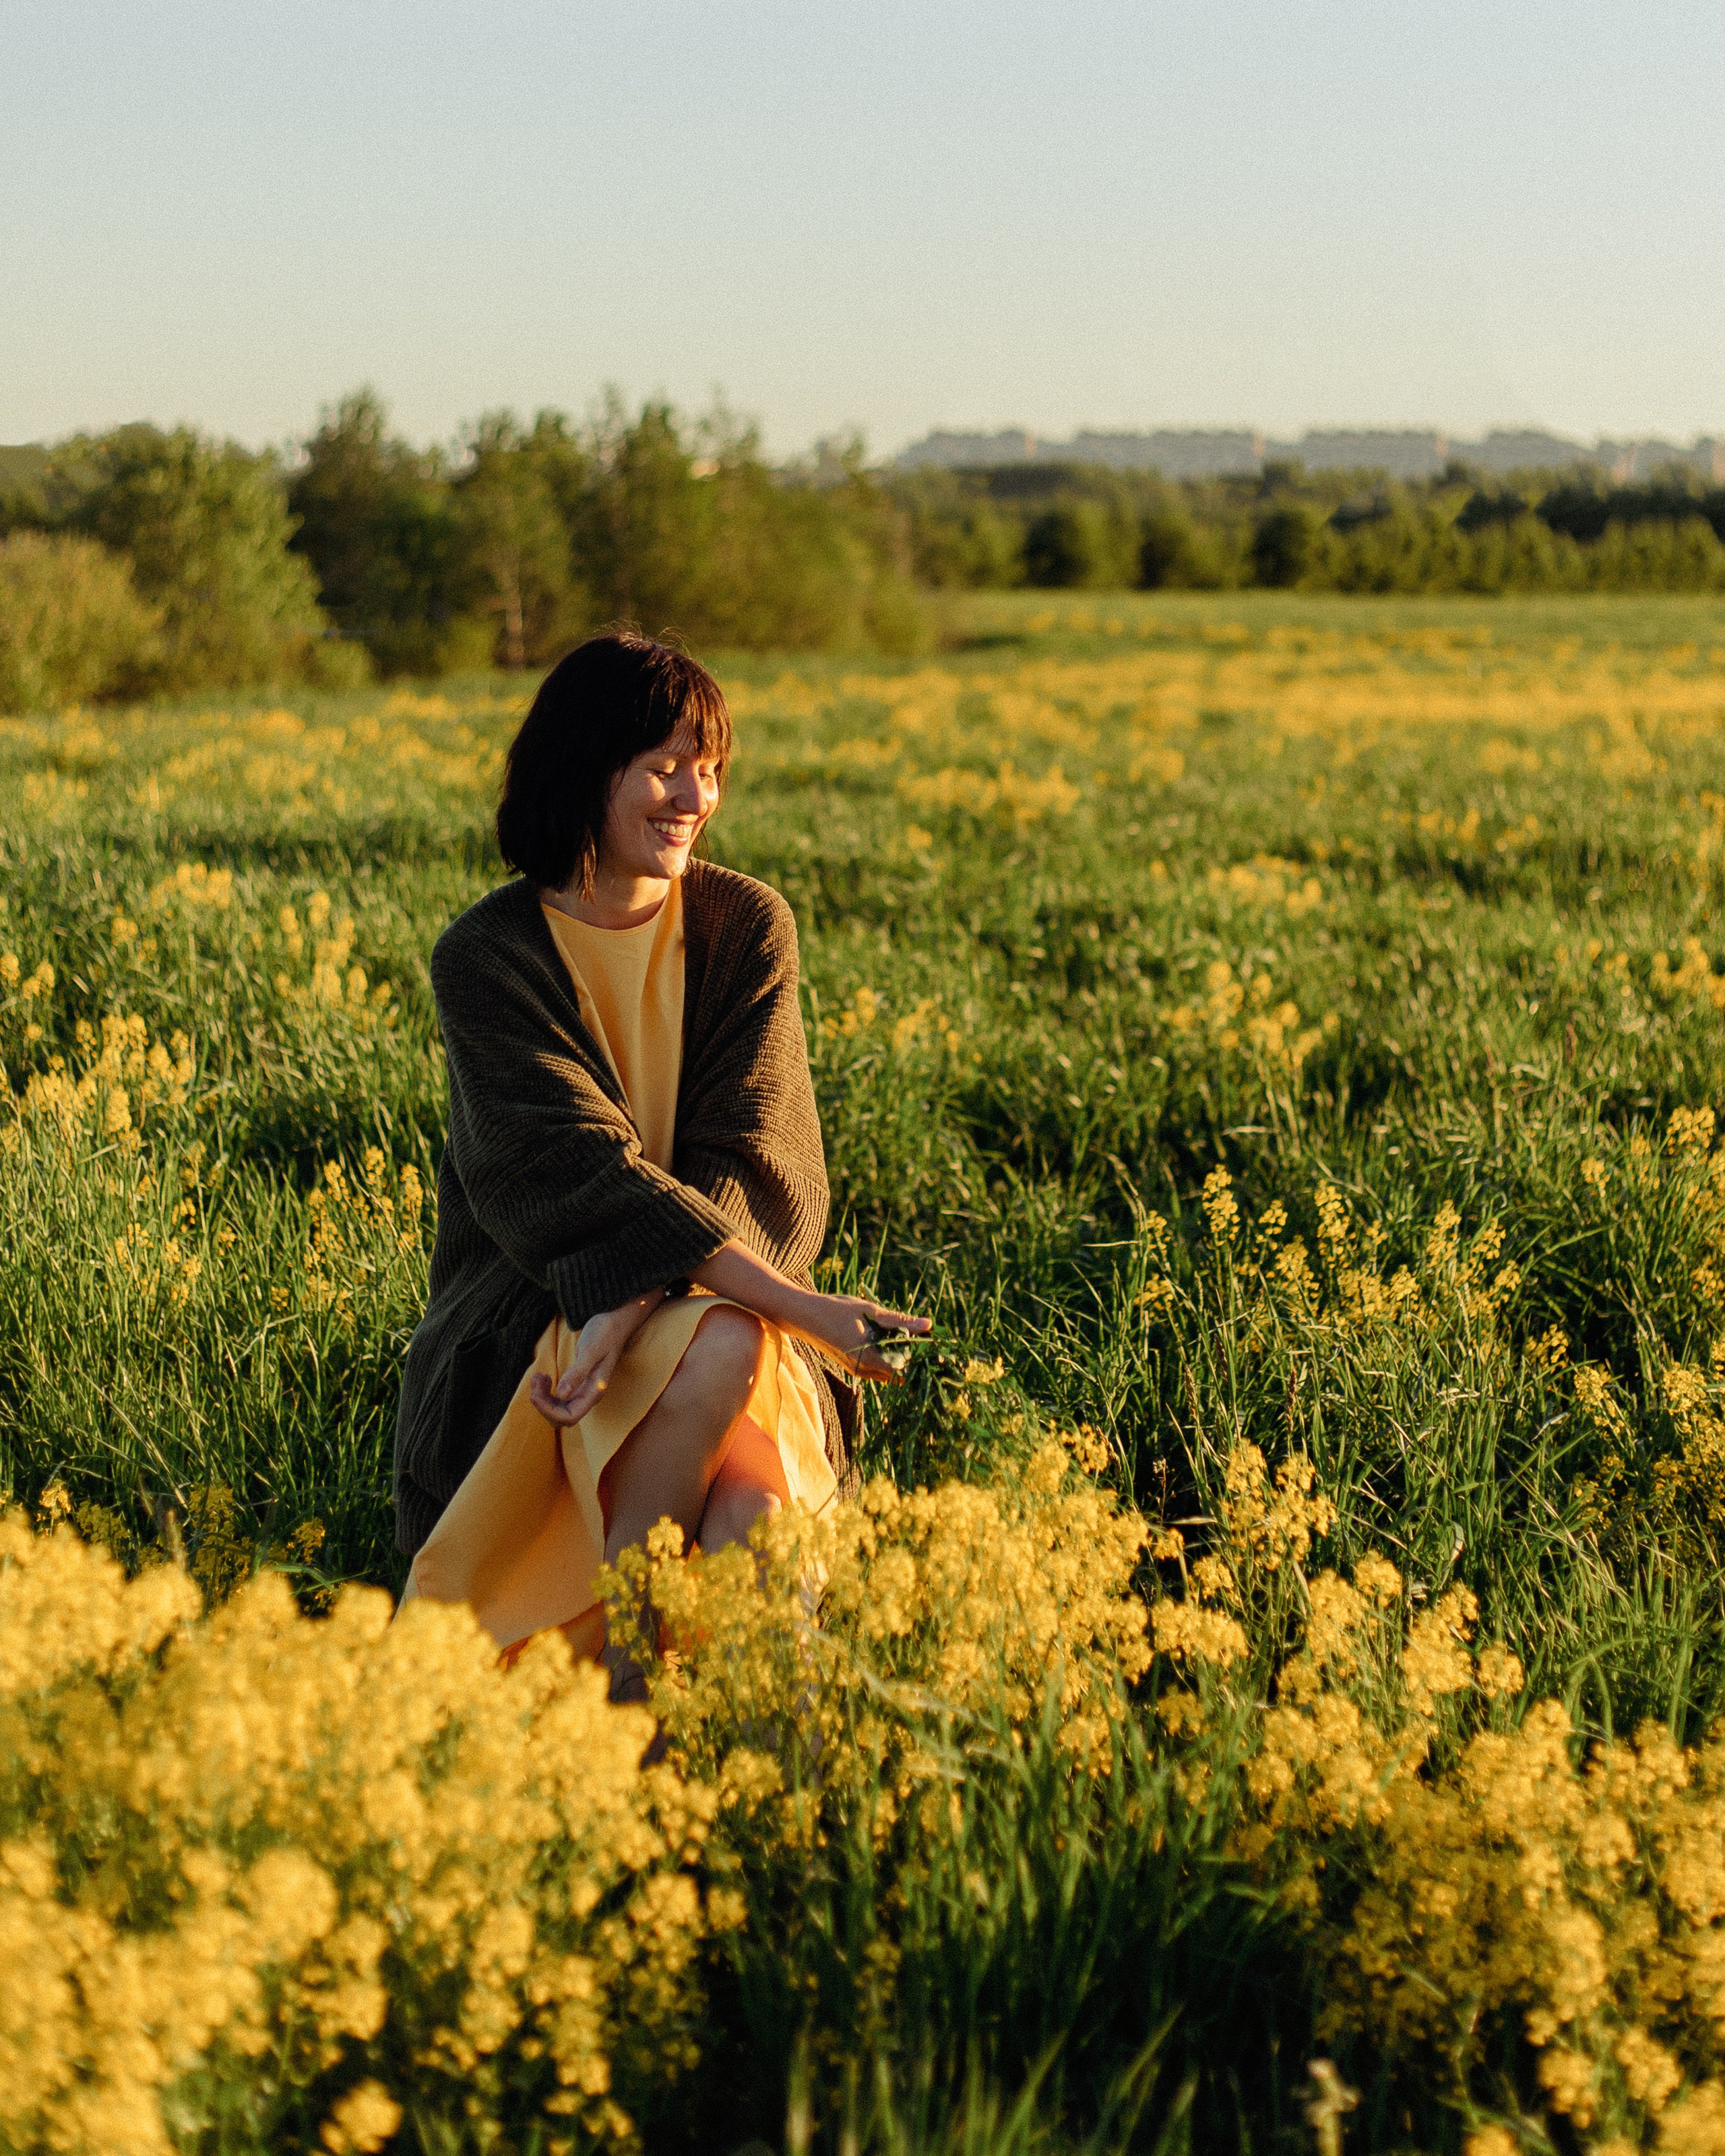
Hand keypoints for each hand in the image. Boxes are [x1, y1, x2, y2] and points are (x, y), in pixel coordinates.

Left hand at [530, 1289, 663, 1426]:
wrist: (615, 1322)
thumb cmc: (606, 1333)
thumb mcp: (590, 1350)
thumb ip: (577, 1373)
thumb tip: (562, 1394)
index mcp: (594, 1391)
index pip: (570, 1416)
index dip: (549, 1411)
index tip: (535, 1393)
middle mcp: (589, 1396)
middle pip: (561, 1417)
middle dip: (543, 1404)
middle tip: (537, 1378)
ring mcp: (583, 1391)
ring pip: (558, 1409)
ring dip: (543, 1398)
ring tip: (538, 1376)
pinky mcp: (577, 1384)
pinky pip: (558, 1399)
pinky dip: (546, 1392)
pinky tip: (543, 1376)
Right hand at [794, 1294, 931, 1384]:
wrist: (803, 1316)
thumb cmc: (835, 1309)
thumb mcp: (870, 1310)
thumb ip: (899, 1320)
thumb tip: (927, 1324)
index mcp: (868, 1356)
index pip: (904, 1366)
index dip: (918, 1355)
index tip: (928, 1341)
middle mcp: (863, 1369)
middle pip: (898, 1372)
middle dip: (910, 1356)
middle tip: (919, 1335)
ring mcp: (857, 1371)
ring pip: (888, 1371)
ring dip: (898, 1356)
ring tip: (902, 1334)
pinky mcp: (853, 1367)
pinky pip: (878, 1368)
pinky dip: (886, 1356)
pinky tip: (886, 1338)